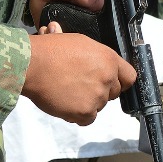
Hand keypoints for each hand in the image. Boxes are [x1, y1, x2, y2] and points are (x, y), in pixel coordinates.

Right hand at [22, 32, 136, 124]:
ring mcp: (97, 97)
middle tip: (81, 85)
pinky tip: (67, 103)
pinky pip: (88, 119)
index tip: (110, 83)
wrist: (33, 65)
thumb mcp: (78, 42)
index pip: (129, 77)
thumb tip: (86, 54)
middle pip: (113, 93)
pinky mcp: (85, 112)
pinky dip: (78, 115)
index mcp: (109, 59)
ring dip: (87, 102)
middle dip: (100, 91)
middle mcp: (107, 78)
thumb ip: (92, 54)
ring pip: (99, 106)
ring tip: (68, 91)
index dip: (119, 81)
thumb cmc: (51, 49)